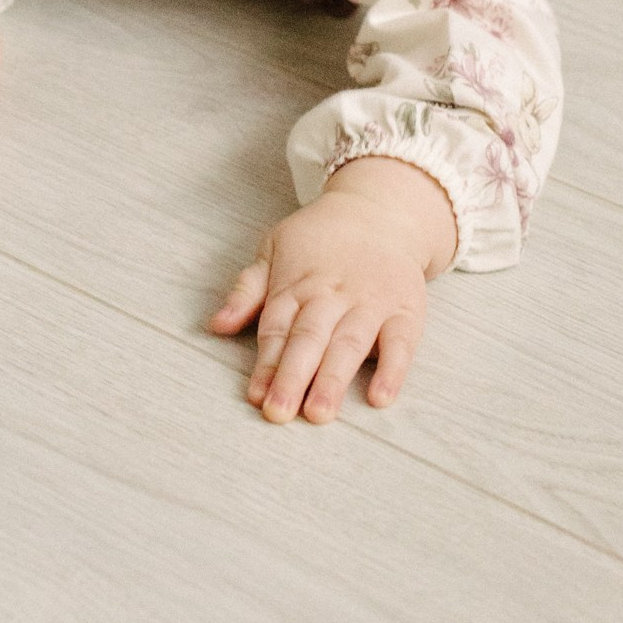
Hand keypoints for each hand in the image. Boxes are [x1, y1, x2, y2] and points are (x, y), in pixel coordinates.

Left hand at [209, 158, 457, 424]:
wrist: (382, 209)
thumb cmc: (321, 238)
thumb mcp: (275, 248)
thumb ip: (247, 289)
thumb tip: (217, 325)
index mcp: (296, 284)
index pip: (277, 329)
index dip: (265, 364)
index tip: (255, 396)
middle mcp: (332, 295)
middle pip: (309, 339)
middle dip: (292, 377)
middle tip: (279, 412)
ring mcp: (370, 302)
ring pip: (349, 343)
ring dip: (333, 379)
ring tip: (318, 413)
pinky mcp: (405, 310)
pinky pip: (400, 343)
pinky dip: (392, 370)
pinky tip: (380, 396)